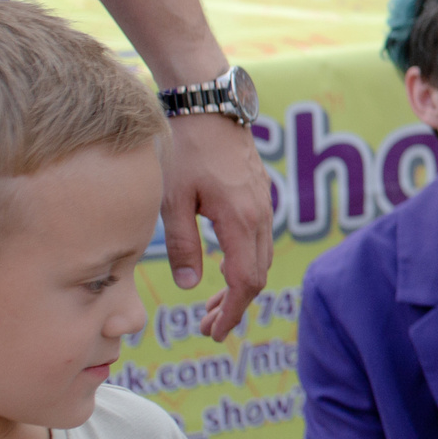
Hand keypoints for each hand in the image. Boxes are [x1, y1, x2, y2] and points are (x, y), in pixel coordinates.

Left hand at [160, 113, 271, 339]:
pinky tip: (222, 267)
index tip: (215, 332)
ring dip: (238, 286)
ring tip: (210, 303)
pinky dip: (243, 263)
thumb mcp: (173, 199)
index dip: (231, 312)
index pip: (245, 282)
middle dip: (233, 305)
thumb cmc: (187, 148)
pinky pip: (259, 240)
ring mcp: (264, 205)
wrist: (210, 105)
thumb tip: (189, 285)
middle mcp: (260, 216)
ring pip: (259, 259)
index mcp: (241, 221)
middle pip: (257, 276)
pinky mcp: (259, 196)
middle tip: (206, 326)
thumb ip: (183, 244)